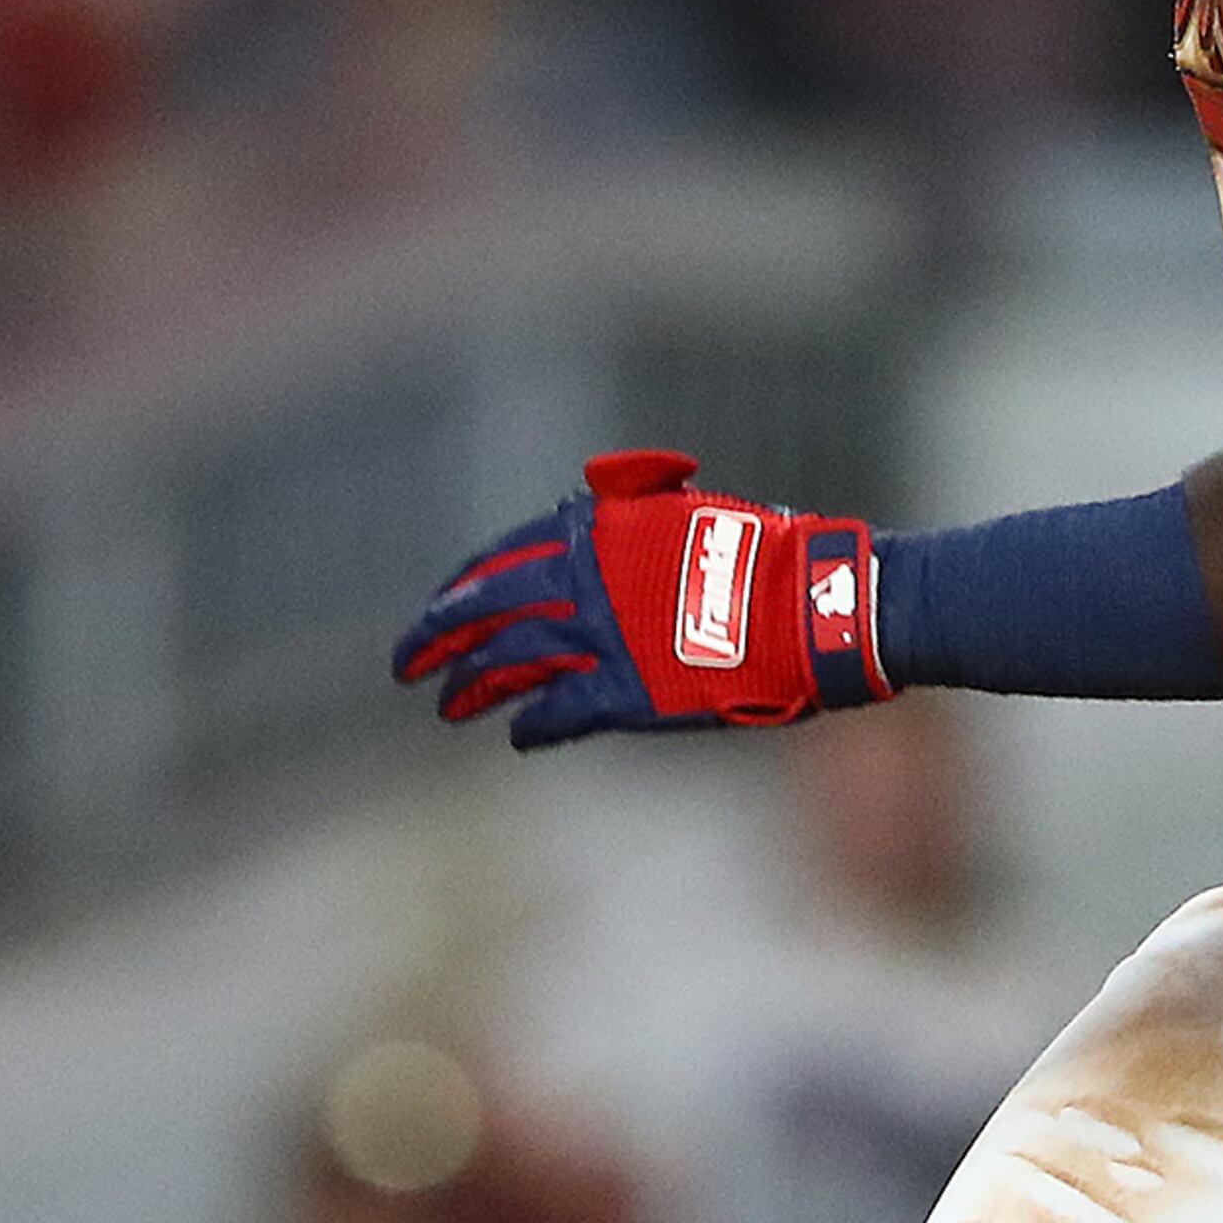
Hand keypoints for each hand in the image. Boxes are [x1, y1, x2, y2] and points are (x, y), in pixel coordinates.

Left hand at [393, 448, 889, 746]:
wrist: (817, 605)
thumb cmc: (769, 554)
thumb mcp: (690, 506)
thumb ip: (631, 499)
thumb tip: (590, 489)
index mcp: (597, 534)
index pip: (502, 560)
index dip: (462, 588)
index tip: (440, 608)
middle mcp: (586, 584)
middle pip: (487, 613)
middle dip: (437, 639)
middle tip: (405, 666)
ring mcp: (602, 642)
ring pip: (509, 664)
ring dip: (471, 686)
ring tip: (448, 706)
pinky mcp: (627, 694)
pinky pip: (557, 711)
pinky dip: (531, 724)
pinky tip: (516, 733)